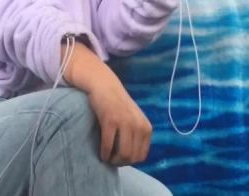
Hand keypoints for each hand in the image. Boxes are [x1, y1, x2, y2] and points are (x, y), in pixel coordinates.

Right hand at [62, 42, 152, 165]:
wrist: (105, 85)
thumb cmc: (118, 104)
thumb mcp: (135, 119)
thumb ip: (138, 135)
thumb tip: (134, 158)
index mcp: (146, 127)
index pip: (142, 156)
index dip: (130, 161)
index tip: (121, 158)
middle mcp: (138, 125)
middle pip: (132, 157)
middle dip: (121, 162)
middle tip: (112, 159)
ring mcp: (125, 123)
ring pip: (123, 154)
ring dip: (113, 160)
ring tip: (107, 157)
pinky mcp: (110, 121)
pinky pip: (108, 146)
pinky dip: (104, 153)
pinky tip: (101, 152)